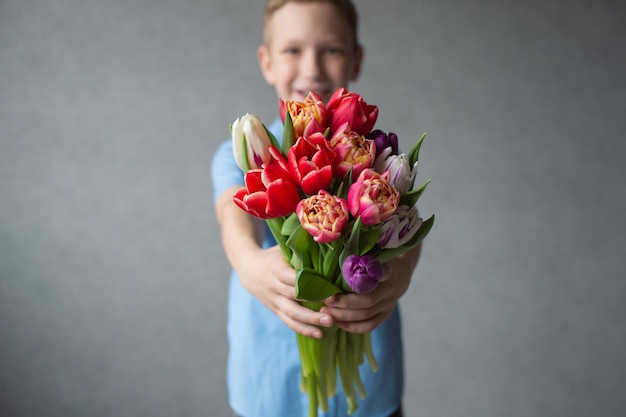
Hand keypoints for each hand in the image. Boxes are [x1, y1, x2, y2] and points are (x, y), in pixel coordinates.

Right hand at [216, 186, 333, 338]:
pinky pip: (288, 321)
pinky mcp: (274, 309)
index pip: (292, 278)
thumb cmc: (274, 253)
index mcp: (276, 267)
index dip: (310, 286)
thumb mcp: (284, 246)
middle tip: (333, 314)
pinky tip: (319, 335)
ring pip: (291, 314)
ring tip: (329, 325)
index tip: (330, 290)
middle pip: (293, 298)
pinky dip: (303, 329)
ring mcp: (273, 299)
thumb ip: (302, 247)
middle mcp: (273, 285)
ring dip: (310, 322)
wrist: (246, 266)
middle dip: (313, 307)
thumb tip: (328, 238)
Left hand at [320, 245, 420, 332]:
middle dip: (344, 302)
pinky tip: (338, 323)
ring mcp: (389, 303)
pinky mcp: (386, 314)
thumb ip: (362, 252)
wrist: (401, 273)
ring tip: (325, 313)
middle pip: (368, 300)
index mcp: (389, 269)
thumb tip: (335, 242)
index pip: (381, 272)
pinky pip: (369, 325)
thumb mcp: (376, 251)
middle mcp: (390, 288)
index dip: (366, 276)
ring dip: (344, 315)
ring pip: (366, 314)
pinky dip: (352, 326)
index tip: (345, 275)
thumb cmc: (380, 259)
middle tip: (325, 300)